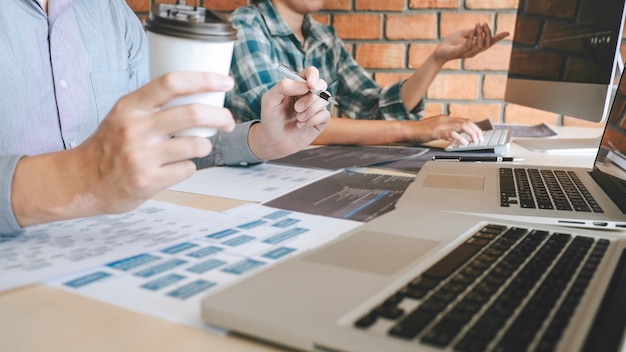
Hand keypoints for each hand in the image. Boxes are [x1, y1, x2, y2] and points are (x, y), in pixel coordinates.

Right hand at [12, 71, 235, 225]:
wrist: (81, 181)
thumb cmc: (109, 146)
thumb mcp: (124, 115)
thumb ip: (154, 105)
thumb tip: (199, 94)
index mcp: (130, 106)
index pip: (171, 82)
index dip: (204, 79)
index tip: (225, 82)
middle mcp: (135, 128)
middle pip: (192, 113)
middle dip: (220, 116)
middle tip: (227, 121)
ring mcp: (141, 156)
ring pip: (196, 145)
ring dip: (204, 146)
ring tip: (197, 147)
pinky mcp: (148, 181)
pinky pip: (187, 169)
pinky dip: (188, 167)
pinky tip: (174, 168)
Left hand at [248, 66, 330, 159]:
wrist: (273, 141)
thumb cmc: (270, 118)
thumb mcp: (270, 99)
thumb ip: (284, 87)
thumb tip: (306, 85)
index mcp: (296, 85)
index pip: (311, 72)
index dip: (313, 76)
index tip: (310, 85)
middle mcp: (308, 94)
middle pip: (321, 85)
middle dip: (311, 97)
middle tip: (297, 108)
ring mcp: (315, 107)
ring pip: (324, 99)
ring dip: (311, 110)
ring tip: (298, 119)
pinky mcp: (320, 120)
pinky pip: (325, 115)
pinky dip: (313, 120)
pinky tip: (301, 125)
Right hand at [403, 115, 482, 144]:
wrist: (407, 130)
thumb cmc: (419, 131)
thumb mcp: (435, 129)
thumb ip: (445, 132)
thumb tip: (454, 137)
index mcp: (445, 118)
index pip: (464, 120)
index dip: (474, 127)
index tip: (479, 134)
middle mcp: (445, 119)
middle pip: (466, 122)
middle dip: (476, 130)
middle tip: (480, 139)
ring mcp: (441, 124)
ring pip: (462, 126)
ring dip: (471, 133)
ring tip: (475, 141)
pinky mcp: (436, 131)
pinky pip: (451, 133)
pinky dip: (460, 138)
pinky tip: (464, 143)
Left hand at [433, 23, 508, 62]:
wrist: (439, 51)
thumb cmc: (451, 43)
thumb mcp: (463, 34)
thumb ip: (472, 32)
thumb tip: (480, 27)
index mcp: (476, 47)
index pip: (489, 43)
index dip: (498, 38)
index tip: (508, 32)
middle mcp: (474, 51)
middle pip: (488, 44)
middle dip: (488, 33)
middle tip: (484, 24)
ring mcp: (467, 53)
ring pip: (480, 45)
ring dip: (480, 34)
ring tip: (478, 24)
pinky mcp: (460, 52)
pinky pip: (469, 45)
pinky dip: (472, 38)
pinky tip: (472, 31)